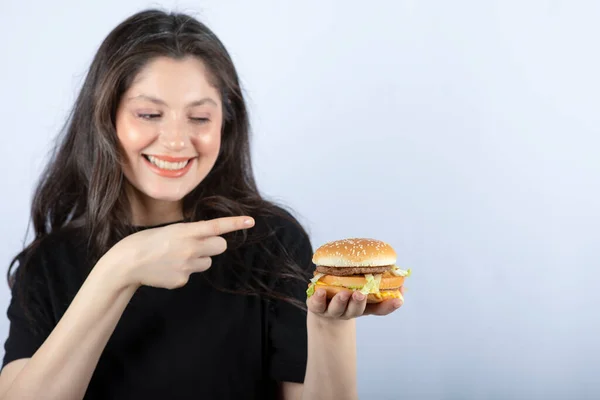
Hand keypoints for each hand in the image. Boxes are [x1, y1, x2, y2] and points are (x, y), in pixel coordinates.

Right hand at [102, 216, 254, 289]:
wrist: (127, 263)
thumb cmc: (145, 241)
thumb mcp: (169, 230)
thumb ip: (190, 233)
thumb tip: (205, 238)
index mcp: (186, 231)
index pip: (216, 226)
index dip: (235, 223)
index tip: (251, 221)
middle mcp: (190, 249)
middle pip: (220, 247)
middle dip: (214, 245)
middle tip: (198, 244)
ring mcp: (187, 266)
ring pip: (208, 262)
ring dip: (199, 258)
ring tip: (177, 257)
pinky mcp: (182, 281)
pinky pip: (192, 274)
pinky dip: (184, 271)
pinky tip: (168, 268)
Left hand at [306, 287, 404, 319]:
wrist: (321, 305)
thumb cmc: (346, 289)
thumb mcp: (361, 284)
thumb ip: (374, 278)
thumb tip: (395, 268)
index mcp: (362, 306)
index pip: (379, 309)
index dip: (389, 306)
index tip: (398, 300)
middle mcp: (348, 310)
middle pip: (356, 310)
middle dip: (358, 302)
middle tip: (361, 294)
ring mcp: (332, 310)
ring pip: (337, 309)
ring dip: (341, 301)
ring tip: (343, 293)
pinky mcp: (317, 307)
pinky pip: (317, 305)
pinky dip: (319, 298)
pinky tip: (321, 291)